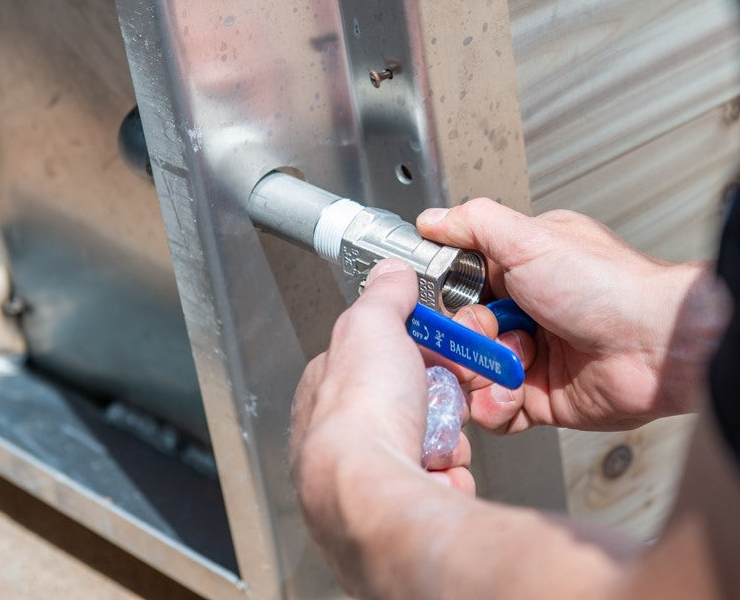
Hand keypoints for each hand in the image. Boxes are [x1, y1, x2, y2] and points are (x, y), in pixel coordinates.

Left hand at [290, 260, 474, 593]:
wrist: (373, 493)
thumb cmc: (363, 412)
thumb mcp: (373, 325)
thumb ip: (384, 296)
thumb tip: (391, 273)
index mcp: (329, 385)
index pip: (378, 355)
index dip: (415, 349)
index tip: (439, 346)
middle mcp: (341, 431)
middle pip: (409, 400)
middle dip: (436, 399)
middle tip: (445, 398)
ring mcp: (368, 470)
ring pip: (428, 440)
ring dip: (446, 439)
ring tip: (439, 439)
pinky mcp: (395, 504)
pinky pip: (439, 481)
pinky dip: (449, 475)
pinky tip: (441, 473)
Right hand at [417, 199, 730, 431]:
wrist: (658, 346)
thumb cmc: (607, 286)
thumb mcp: (531, 239)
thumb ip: (474, 223)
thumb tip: (432, 220)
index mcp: (517, 269)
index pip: (456, 286)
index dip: (445, 300)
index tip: (446, 305)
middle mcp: (521, 311)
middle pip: (458, 333)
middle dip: (465, 339)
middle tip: (488, 334)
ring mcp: (528, 356)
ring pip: (470, 373)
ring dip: (480, 374)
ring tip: (510, 366)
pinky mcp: (537, 397)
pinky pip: (494, 409)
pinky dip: (497, 406)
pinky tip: (515, 392)